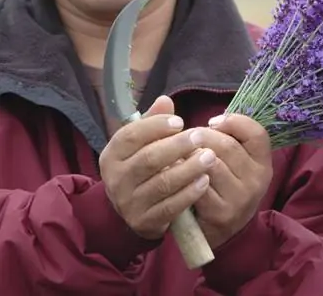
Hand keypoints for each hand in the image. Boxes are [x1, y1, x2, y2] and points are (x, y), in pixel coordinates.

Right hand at [99, 96, 216, 239]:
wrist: (132, 213)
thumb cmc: (142, 170)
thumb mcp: (141, 146)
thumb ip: (152, 123)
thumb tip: (165, 100)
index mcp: (112, 155)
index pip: (130, 136)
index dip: (155, 126)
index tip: (180, 121)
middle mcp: (116, 179)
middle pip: (149, 159)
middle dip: (177, 147)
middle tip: (201, 137)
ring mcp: (129, 203)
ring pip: (162, 184)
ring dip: (189, 169)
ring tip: (210, 157)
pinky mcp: (145, 222)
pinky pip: (170, 207)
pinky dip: (189, 193)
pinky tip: (205, 181)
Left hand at [189, 114, 272, 247]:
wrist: (223, 232)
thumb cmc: (224, 186)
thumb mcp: (235, 163)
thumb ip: (228, 135)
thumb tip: (209, 117)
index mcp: (263, 163)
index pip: (256, 133)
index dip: (233, 121)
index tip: (212, 121)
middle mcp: (257, 181)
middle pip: (226, 145)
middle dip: (200, 136)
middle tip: (186, 138)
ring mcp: (241, 198)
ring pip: (210, 163)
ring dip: (188, 155)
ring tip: (179, 155)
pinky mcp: (221, 213)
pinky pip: (197, 184)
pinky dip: (182, 175)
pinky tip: (175, 173)